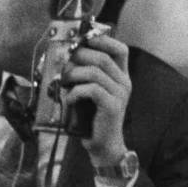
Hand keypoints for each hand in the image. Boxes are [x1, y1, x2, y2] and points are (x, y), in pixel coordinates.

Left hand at [66, 27, 134, 175]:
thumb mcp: (90, 93)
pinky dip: (76, 91)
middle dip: (79, 56)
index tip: (84, 40)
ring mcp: (120, 94)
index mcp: (121, 77)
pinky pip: (92, 89)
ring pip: (95, 72)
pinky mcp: (112, 106)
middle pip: (103, 57)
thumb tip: (65, 58)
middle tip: (64, 64)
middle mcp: (124, 83)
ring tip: (63, 82)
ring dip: (74, 74)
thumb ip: (85, 76)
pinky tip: (69, 98)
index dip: (103, 40)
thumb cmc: (92, 118)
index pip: (120, 49)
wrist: (103, 146)